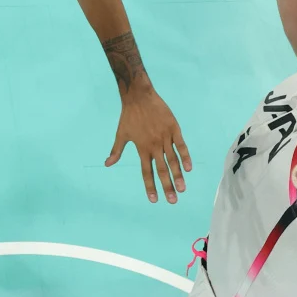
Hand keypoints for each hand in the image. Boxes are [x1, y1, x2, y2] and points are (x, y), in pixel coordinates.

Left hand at [106, 86, 190, 202]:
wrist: (139, 95)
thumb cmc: (129, 115)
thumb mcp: (121, 134)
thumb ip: (116, 151)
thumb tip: (107, 164)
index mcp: (142, 148)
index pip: (146, 171)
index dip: (150, 186)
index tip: (154, 200)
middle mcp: (154, 145)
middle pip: (162, 170)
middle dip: (167, 186)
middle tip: (173, 201)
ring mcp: (165, 137)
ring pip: (173, 160)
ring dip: (178, 175)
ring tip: (182, 189)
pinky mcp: (173, 128)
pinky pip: (181, 145)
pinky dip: (185, 156)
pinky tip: (189, 168)